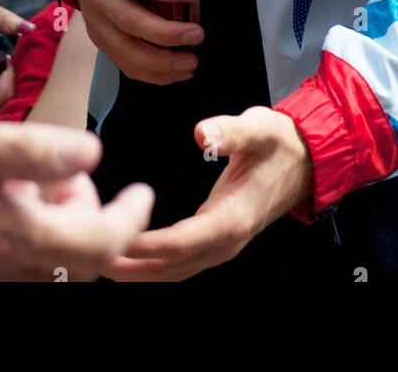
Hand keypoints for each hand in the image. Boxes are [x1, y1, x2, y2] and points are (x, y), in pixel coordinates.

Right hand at [0, 114, 153, 280]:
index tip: (141, 193)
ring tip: (20, 181)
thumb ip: (36, 151)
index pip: (99, 248)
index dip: (130, 220)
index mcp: (9, 238)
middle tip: (61, 172)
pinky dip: (18, 237)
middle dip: (85, 213)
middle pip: (74, 259)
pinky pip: (6, 268)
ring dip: (51, 224)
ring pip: (41, 263)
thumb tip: (94, 152)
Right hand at [70, 0, 221, 84]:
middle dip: (166, 34)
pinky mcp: (96, 36)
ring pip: (123, 49)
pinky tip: (175, 73)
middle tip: (198, 35)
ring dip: (159, 63)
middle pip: (128, 20)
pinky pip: (121, 61)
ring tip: (191, 63)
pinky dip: (149, 73)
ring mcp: (92, 18)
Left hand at [104, 106, 313, 280]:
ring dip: (140, 271)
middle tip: (91, 260)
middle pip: (173, 266)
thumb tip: (200, 133)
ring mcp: (224, 244)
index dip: (145, 245)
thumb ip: (230, 130)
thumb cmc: (279, 142)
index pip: (180, 242)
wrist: (307, 160)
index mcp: (232, 217)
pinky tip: (132, 258)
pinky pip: (183, 262)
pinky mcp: (220, 240)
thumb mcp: (258, 127)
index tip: (113, 240)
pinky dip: (156, 265)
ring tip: (101, 263)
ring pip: (176, 270)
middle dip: (132, 266)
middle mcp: (227, 240)